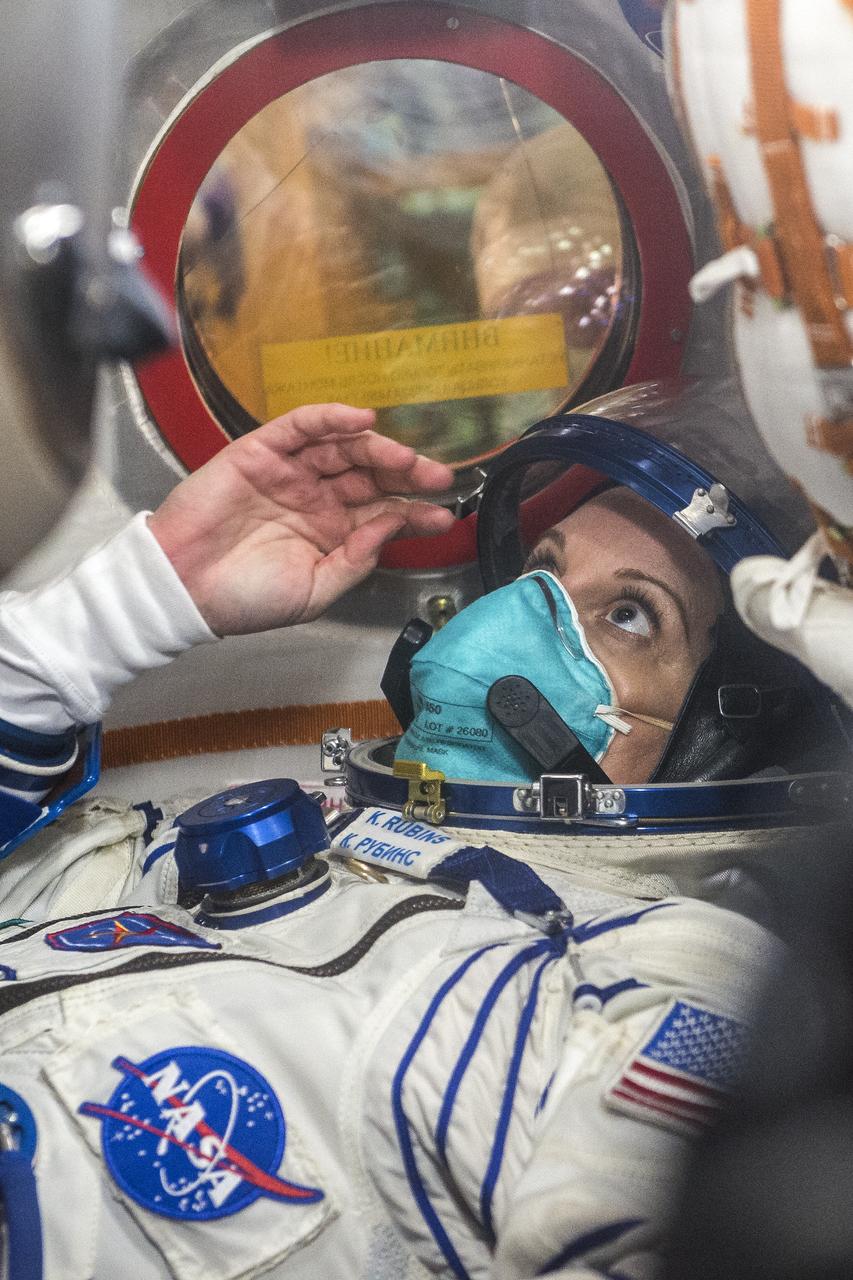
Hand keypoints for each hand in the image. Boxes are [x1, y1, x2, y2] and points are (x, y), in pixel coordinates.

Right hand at [148, 404, 454, 633]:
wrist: (184, 590)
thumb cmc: (243, 599)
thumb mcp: (315, 591)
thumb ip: (356, 559)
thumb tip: (391, 527)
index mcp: (331, 532)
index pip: (384, 512)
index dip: (416, 512)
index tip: (445, 516)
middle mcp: (316, 498)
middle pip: (371, 475)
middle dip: (407, 475)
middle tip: (437, 479)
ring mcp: (290, 472)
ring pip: (344, 449)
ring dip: (379, 448)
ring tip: (408, 457)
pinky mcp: (261, 452)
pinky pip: (301, 427)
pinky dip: (331, 419)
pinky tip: (361, 421)